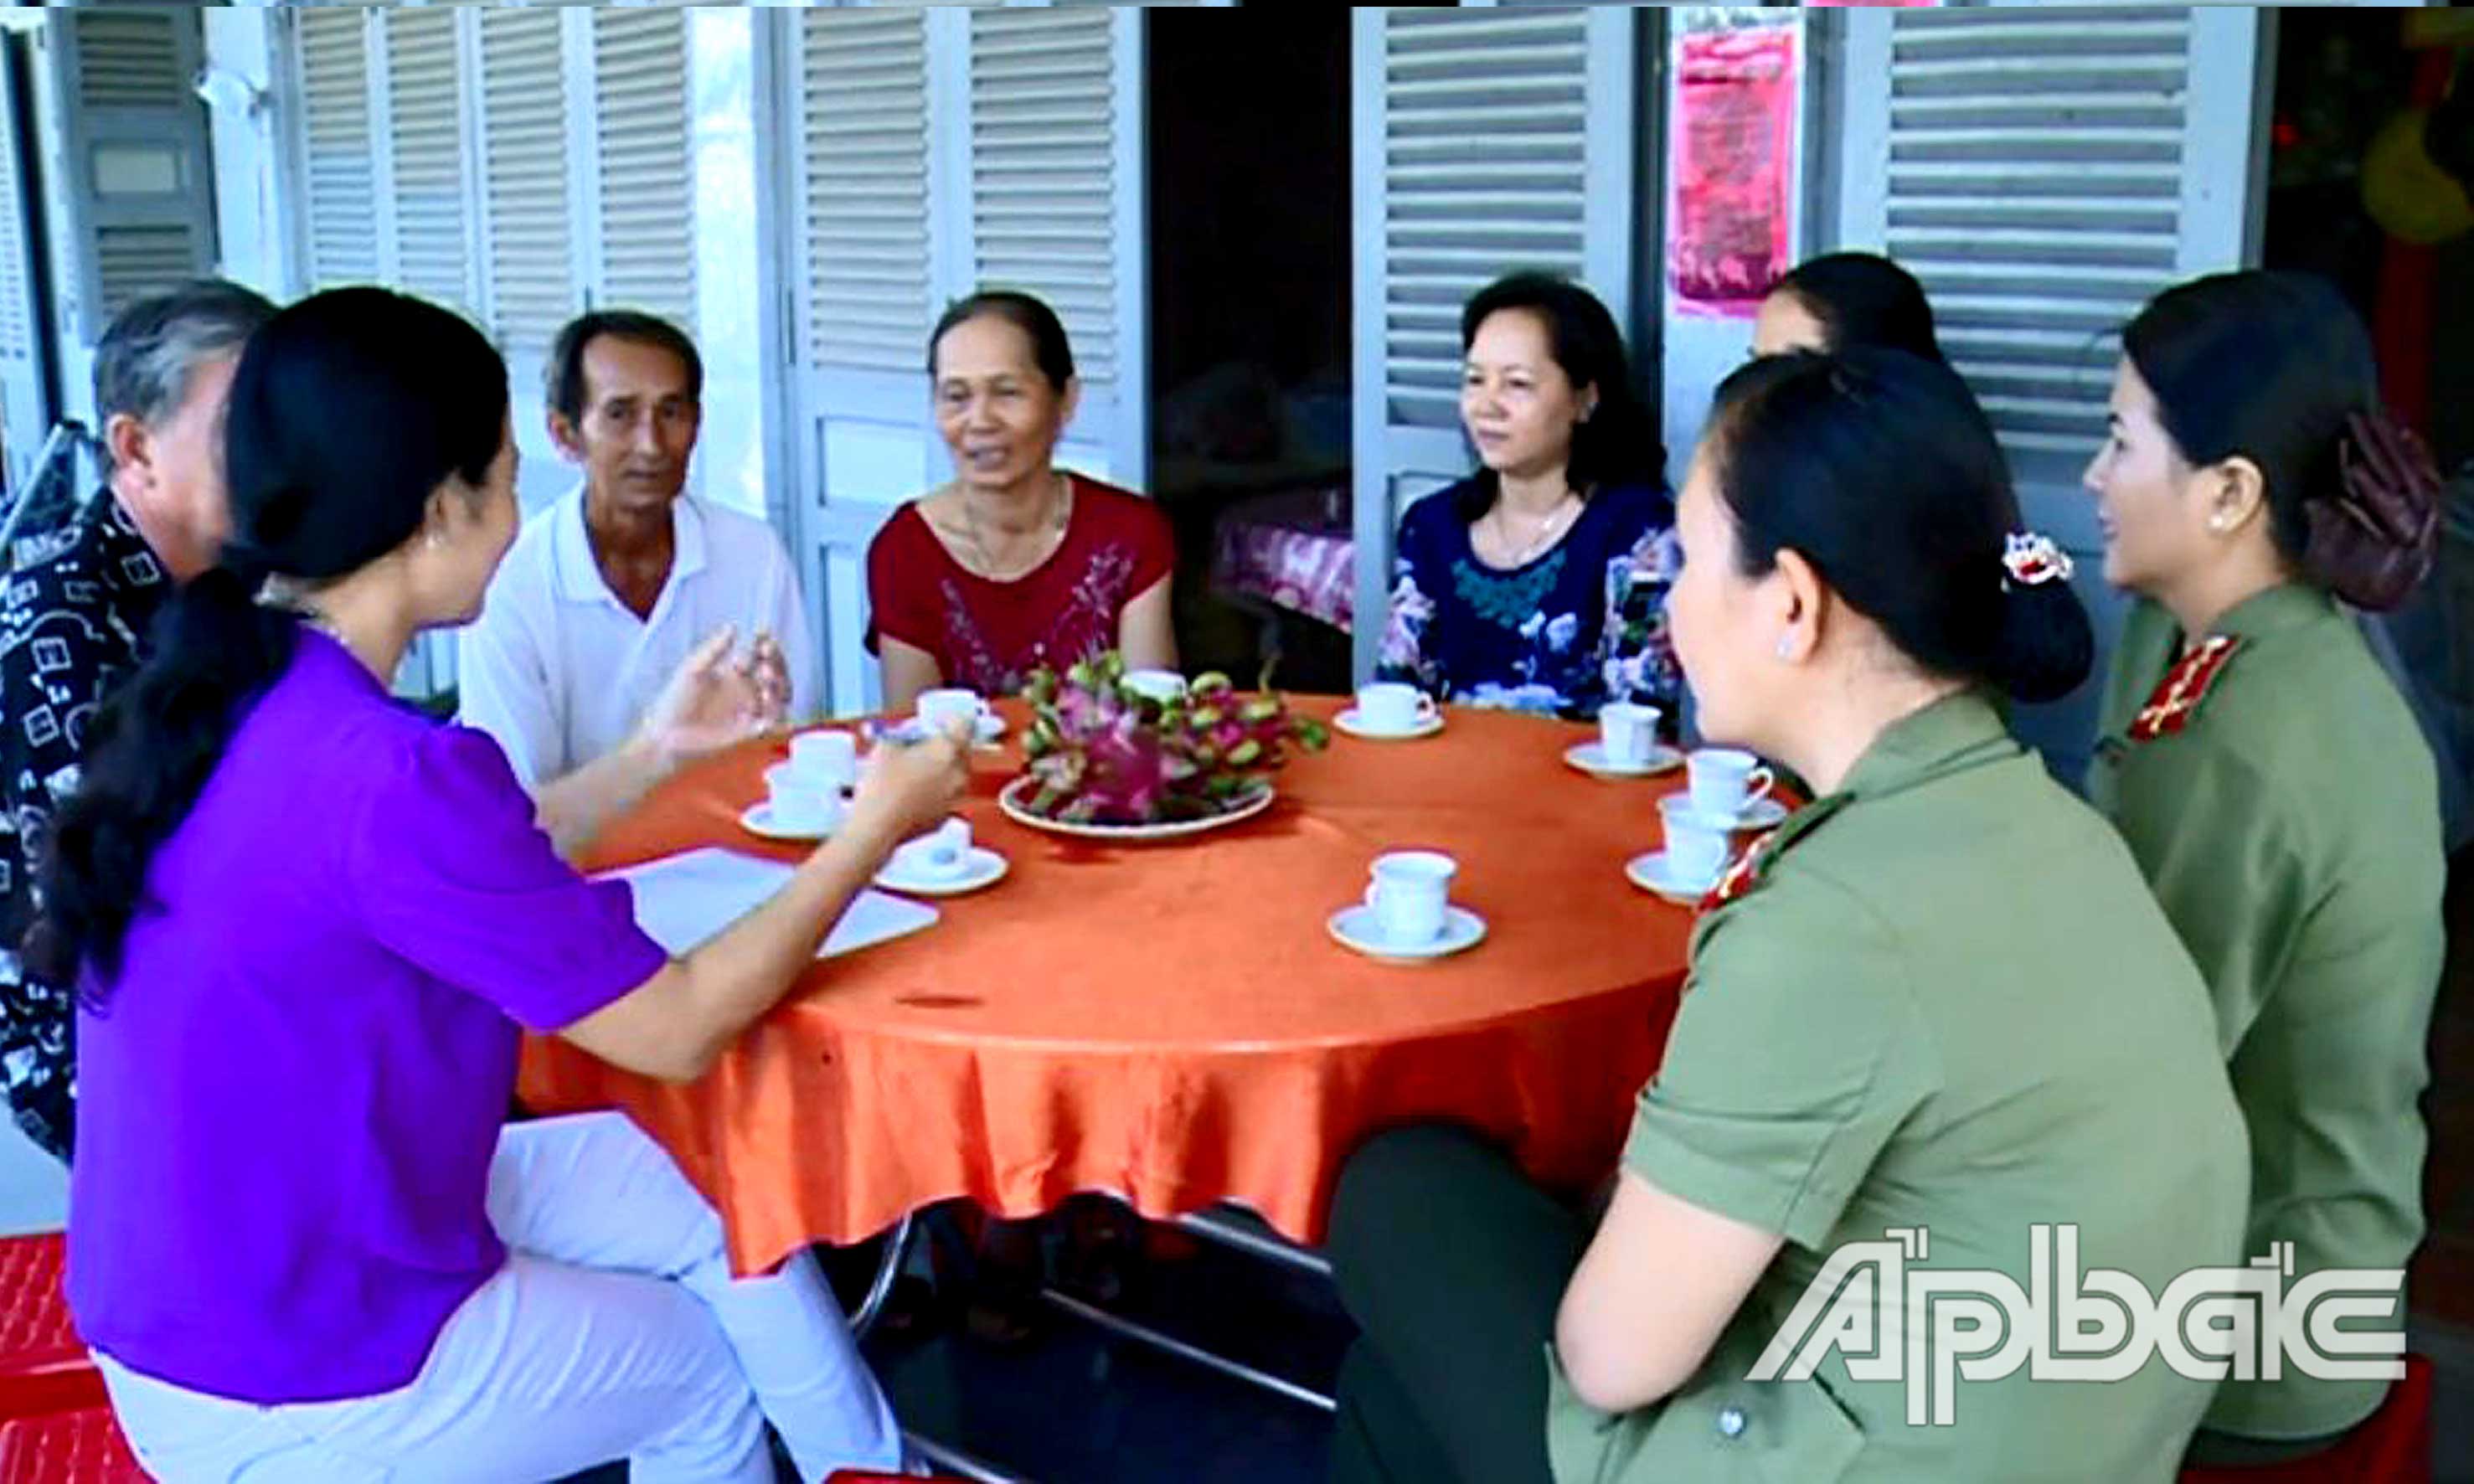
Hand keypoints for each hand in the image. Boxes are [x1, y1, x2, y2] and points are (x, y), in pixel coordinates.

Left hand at [637, 625, 782, 764]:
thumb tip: (733, 626)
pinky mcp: (751, 731)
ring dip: (780, 683)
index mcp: (736, 673)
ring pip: (781, 695)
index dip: (765, 642)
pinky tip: (765, 698)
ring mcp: (752, 710)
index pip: (760, 654)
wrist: (667, 734)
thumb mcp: (693, 669)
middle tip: (766, 651)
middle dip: (777, 660)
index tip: (763, 633)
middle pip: (777, 673)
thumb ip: (714, 650)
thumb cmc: (676, 700)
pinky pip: (773, 721)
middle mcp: (749, 690)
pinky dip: (776, 710)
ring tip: (766, 675)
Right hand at [844, 721, 969, 852]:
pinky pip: (946, 796)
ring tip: (914, 770)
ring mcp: (955, 798)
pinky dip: (935, 791)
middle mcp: (959, 774)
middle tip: (922, 746)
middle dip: (945, 745)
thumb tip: (908, 735)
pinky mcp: (945, 816)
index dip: (950, 719)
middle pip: (962, 750)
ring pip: (955, 775)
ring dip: (941, 769)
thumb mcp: (886, 745)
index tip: (937, 722)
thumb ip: (904, 735)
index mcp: (948, 750)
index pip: (965, 723)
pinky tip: (913, 792)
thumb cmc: (882, 785)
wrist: (877, 827)